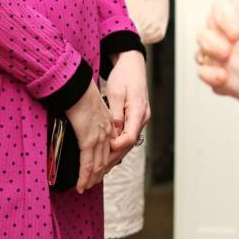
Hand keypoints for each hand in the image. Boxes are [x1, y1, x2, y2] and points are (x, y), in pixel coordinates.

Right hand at [65, 81, 111, 192]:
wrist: (77, 86)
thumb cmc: (79, 92)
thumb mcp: (89, 104)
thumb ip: (89, 114)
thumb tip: (81, 117)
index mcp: (108, 123)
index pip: (109, 147)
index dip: (104, 160)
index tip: (98, 168)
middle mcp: (107, 133)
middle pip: (105, 159)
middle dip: (98, 173)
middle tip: (92, 183)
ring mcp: (99, 138)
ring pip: (97, 165)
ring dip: (91, 179)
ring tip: (85, 188)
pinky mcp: (88, 140)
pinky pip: (87, 164)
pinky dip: (84, 177)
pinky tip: (81, 185)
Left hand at [104, 51, 150, 169]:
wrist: (133, 65)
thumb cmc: (125, 76)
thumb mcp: (117, 92)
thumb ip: (115, 113)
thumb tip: (114, 130)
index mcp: (138, 111)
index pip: (129, 137)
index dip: (117, 146)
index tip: (104, 151)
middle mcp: (142, 118)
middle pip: (127, 145)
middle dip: (112, 159)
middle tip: (96, 172)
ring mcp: (139, 120)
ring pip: (126, 144)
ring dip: (113, 158)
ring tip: (98, 172)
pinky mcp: (134, 119)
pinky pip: (125, 138)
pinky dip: (116, 149)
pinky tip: (106, 158)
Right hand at [195, 0, 238, 110]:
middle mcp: (236, 22)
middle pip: (220, 8)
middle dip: (224, 19)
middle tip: (236, 36)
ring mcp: (222, 45)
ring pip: (204, 35)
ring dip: (210, 43)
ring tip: (226, 56)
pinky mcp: (215, 67)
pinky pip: (203, 66)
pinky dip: (209, 72)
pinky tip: (223, 79)